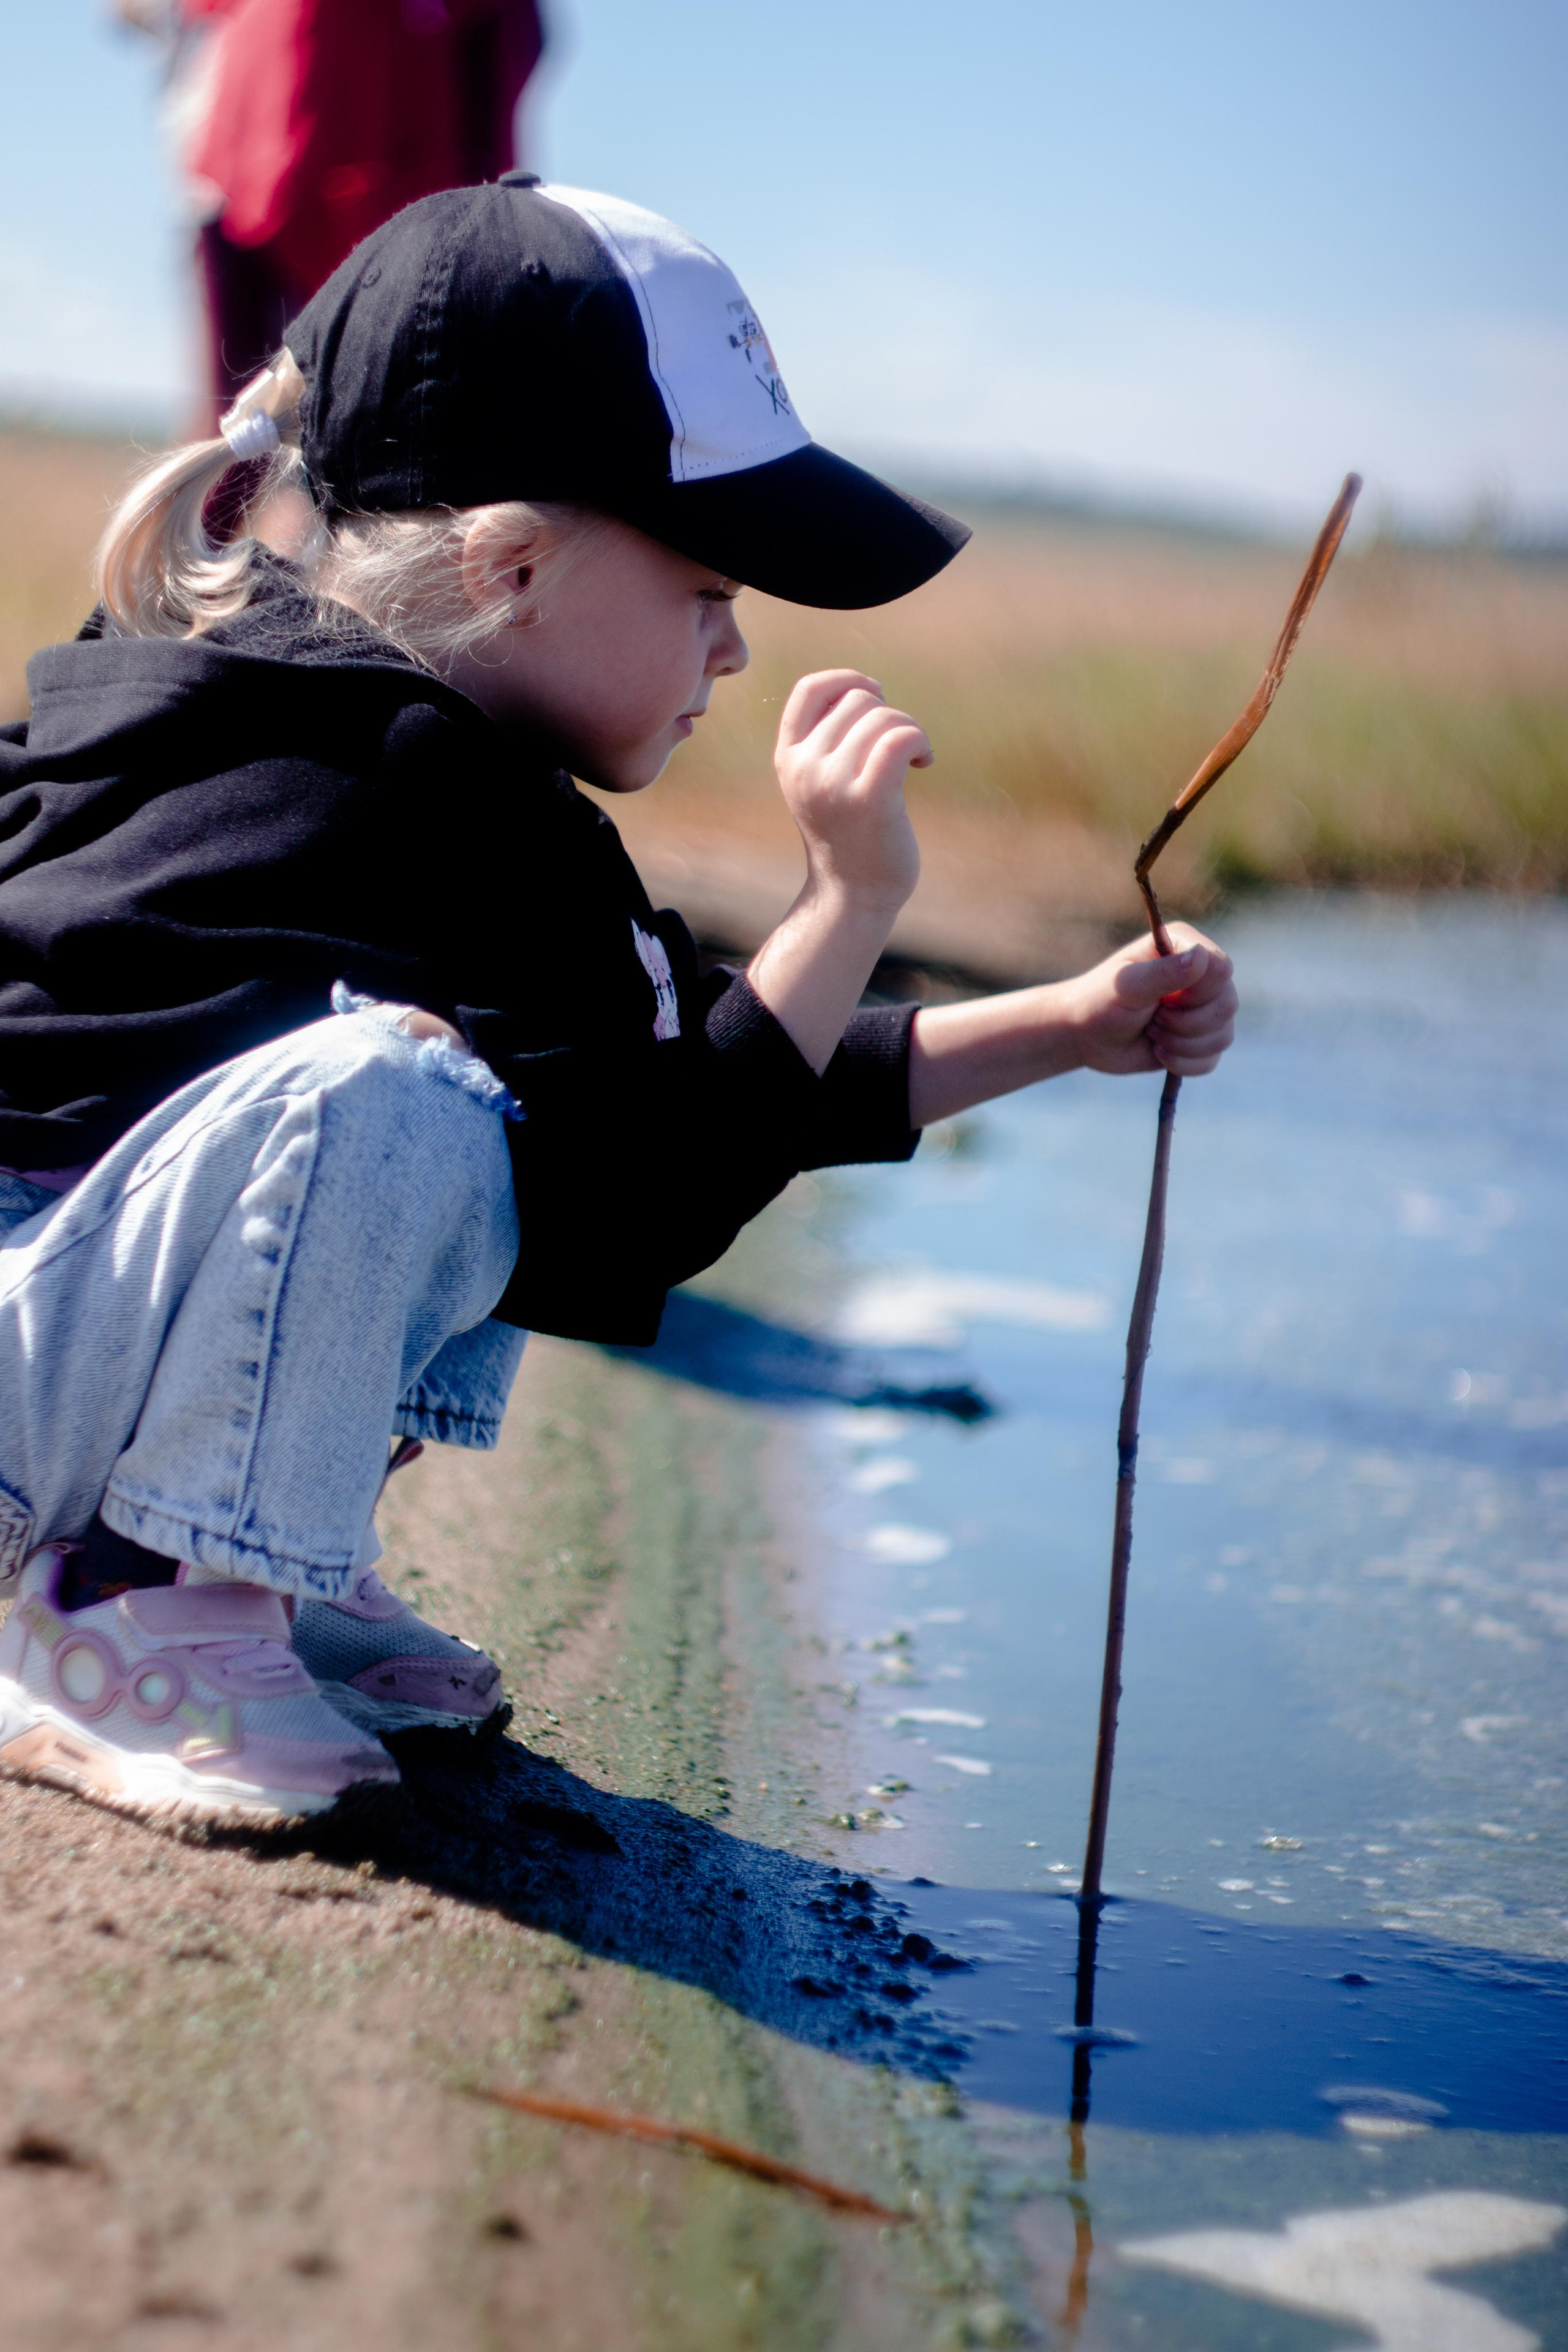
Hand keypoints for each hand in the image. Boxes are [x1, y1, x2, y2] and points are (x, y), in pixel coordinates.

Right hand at [774, 670, 928, 913]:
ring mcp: (833, 783)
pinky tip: (924, 761)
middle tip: (900, 747)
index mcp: (788, 758)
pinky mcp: (869, 799)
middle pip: (858, 700)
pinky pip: (900, 737)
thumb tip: (865, 689)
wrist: (852, 893)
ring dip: (910, 730)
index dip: (847, 679)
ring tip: (913, 758)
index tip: (875, 697)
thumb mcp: (820, 781)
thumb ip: (827, 739)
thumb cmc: (848, 833)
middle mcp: (804, 767)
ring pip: (883, 717)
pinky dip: (919, 740)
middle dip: (889, 714)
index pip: (809, 689)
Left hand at [1068, 924, 1237, 1077]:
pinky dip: (1183, 1063)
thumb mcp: (1126, 986)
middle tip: (1152, 1019)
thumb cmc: (1099, 1002)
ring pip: (1223, 1036)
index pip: (1221, 969)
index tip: (1161, 999)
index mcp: (1185, 947)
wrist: (1085, 1035)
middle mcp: (1201, 974)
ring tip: (1152, 1033)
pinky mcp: (1200, 1038)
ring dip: (1181, 1044)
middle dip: (1185, 1023)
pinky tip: (1158, 1051)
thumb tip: (1201, 956)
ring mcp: (1203, 1007)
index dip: (1196, 993)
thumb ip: (1163, 972)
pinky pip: (1212, 1059)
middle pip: (1227, 1004)